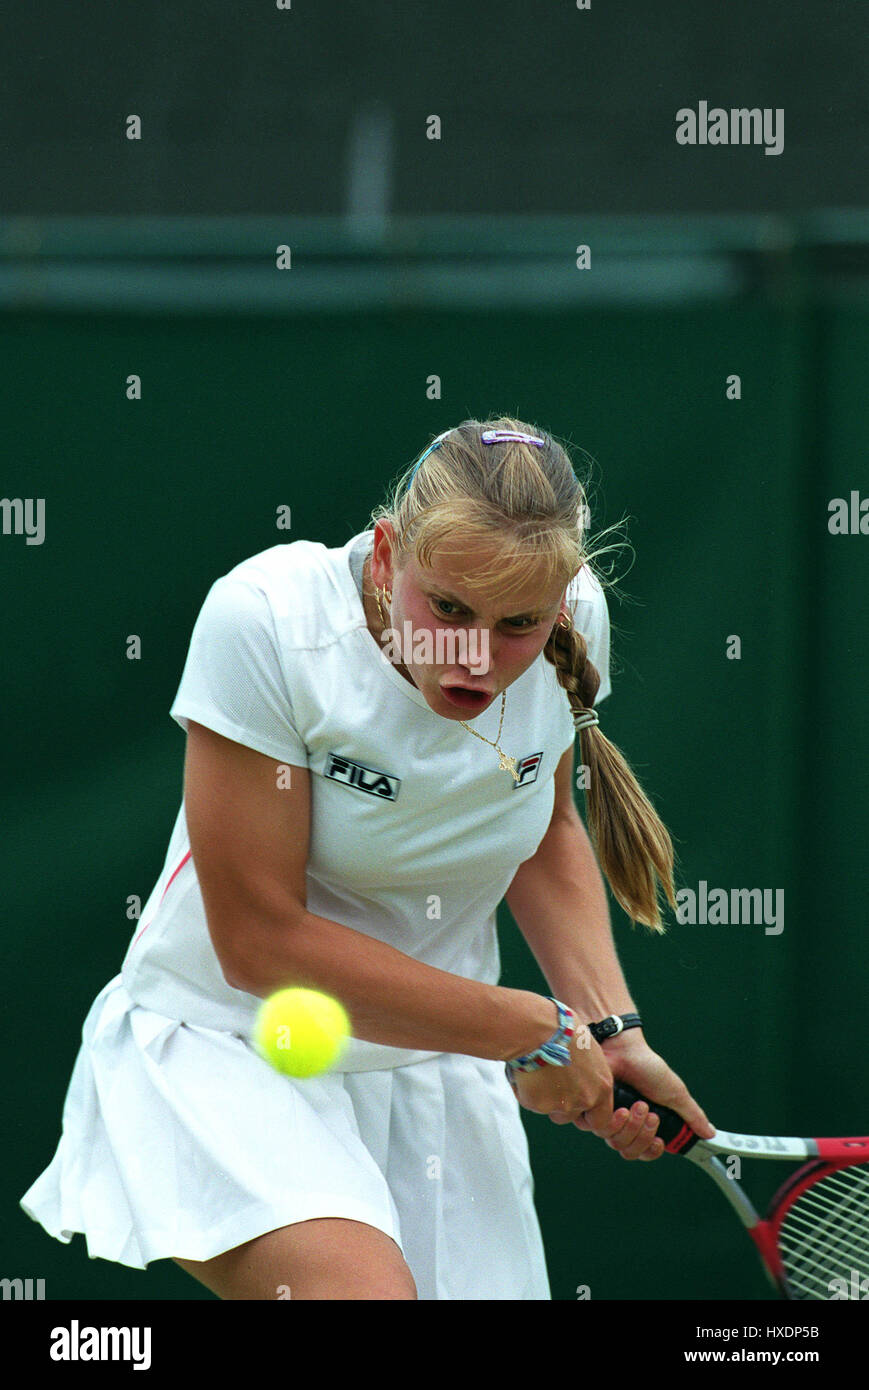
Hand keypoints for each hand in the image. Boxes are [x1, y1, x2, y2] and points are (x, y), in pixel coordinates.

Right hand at [508, 1022, 614, 1131]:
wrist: (538, 1028)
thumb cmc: (563, 1029)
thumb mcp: (588, 1051)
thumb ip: (589, 1073)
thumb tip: (580, 1075)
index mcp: (602, 1086)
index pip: (602, 1119)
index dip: (590, 1116)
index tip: (581, 1110)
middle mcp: (585, 1099)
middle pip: (573, 1117)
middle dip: (563, 1107)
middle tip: (552, 1086)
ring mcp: (561, 1104)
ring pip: (551, 1110)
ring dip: (545, 1098)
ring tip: (538, 1071)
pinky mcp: (538, 1104)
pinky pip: (531, 1102)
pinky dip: (527, 1090)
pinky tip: (526, 1070)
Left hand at [572, 1029, 714, 1162]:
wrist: (622, 1048)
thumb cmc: (646, 1066)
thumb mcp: (675, 1092)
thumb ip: (691, 1115)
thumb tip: (709, 1133)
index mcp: (642, 1123)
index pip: (644, 1152)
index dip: (652, 1151)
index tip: (660, 1142)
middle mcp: (622, 1123)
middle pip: (630, 1152)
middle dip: (643, 1136)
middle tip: (650, 1115)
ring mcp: (605, 1118)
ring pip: (616, 1144)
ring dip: (632, 1126)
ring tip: (638, 1105)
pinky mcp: (590, 1111)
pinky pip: (600, 1131)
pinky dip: (615, 1122)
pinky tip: (622, 1106)